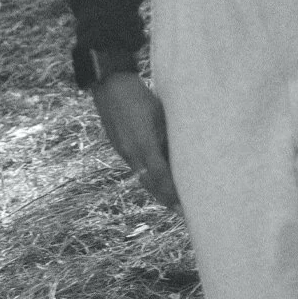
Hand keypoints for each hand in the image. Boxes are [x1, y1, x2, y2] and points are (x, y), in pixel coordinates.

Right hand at [91, 72, 179, 207]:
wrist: (110, 86)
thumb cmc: (141, 96)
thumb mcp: (161, 114)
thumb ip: (171, 135)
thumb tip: (187, 151)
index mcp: (144, 143)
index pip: (162, 176)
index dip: (174, 192)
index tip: (186, 204)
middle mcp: (132, 152)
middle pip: (151, 184)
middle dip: (167, 199)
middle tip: (183, 212)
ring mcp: (124, 151)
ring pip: (143, 178)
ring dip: (158, 191)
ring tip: (173, 202)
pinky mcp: (120, 147)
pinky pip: (137, 169)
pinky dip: (149, 179)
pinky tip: (159, 183)